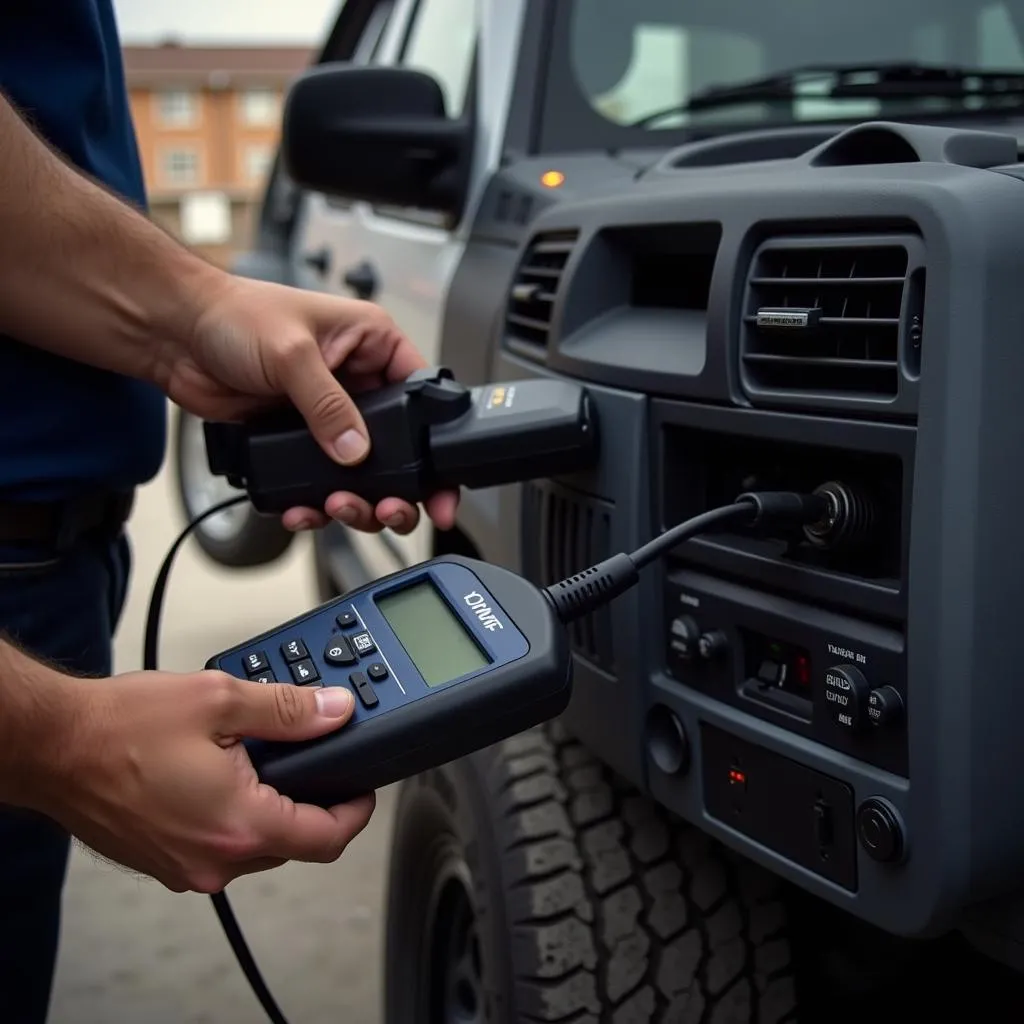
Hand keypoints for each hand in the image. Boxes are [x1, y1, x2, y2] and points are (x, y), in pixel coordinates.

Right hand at [38, 672, 373, 892]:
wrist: (52, 745)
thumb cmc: (119, 727)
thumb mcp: (219, 700)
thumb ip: (288, 710)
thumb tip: (336, 713)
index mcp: (239, 825)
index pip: (328, 838)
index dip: (356, 810)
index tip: (362, 786)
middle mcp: (214, 860)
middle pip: (295, 843)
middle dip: (313, 802)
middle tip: (314, 758)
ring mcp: (185, 866)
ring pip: (257, 845)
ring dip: (272, 806)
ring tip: (263, 757)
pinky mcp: (164, 860)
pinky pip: (220, 844)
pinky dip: (235, 813)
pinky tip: (224, 772)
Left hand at [159, 274, 458, 535]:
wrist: (173, 334)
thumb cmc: (232, 315)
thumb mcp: (291, 355)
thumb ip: (328, 406)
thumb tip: (356, 451)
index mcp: (371, 344)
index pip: (421, 397)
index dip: (434, 442)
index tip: (439, 482)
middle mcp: (356, 381)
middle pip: (398, 448)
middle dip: (396, 488)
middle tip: (389, 510)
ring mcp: (328, 414)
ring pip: (361, 474)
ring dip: (354, 501)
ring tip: (339, 506)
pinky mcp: (298, 439)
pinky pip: (319, 482)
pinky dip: (314, 504)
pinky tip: (304, 508)